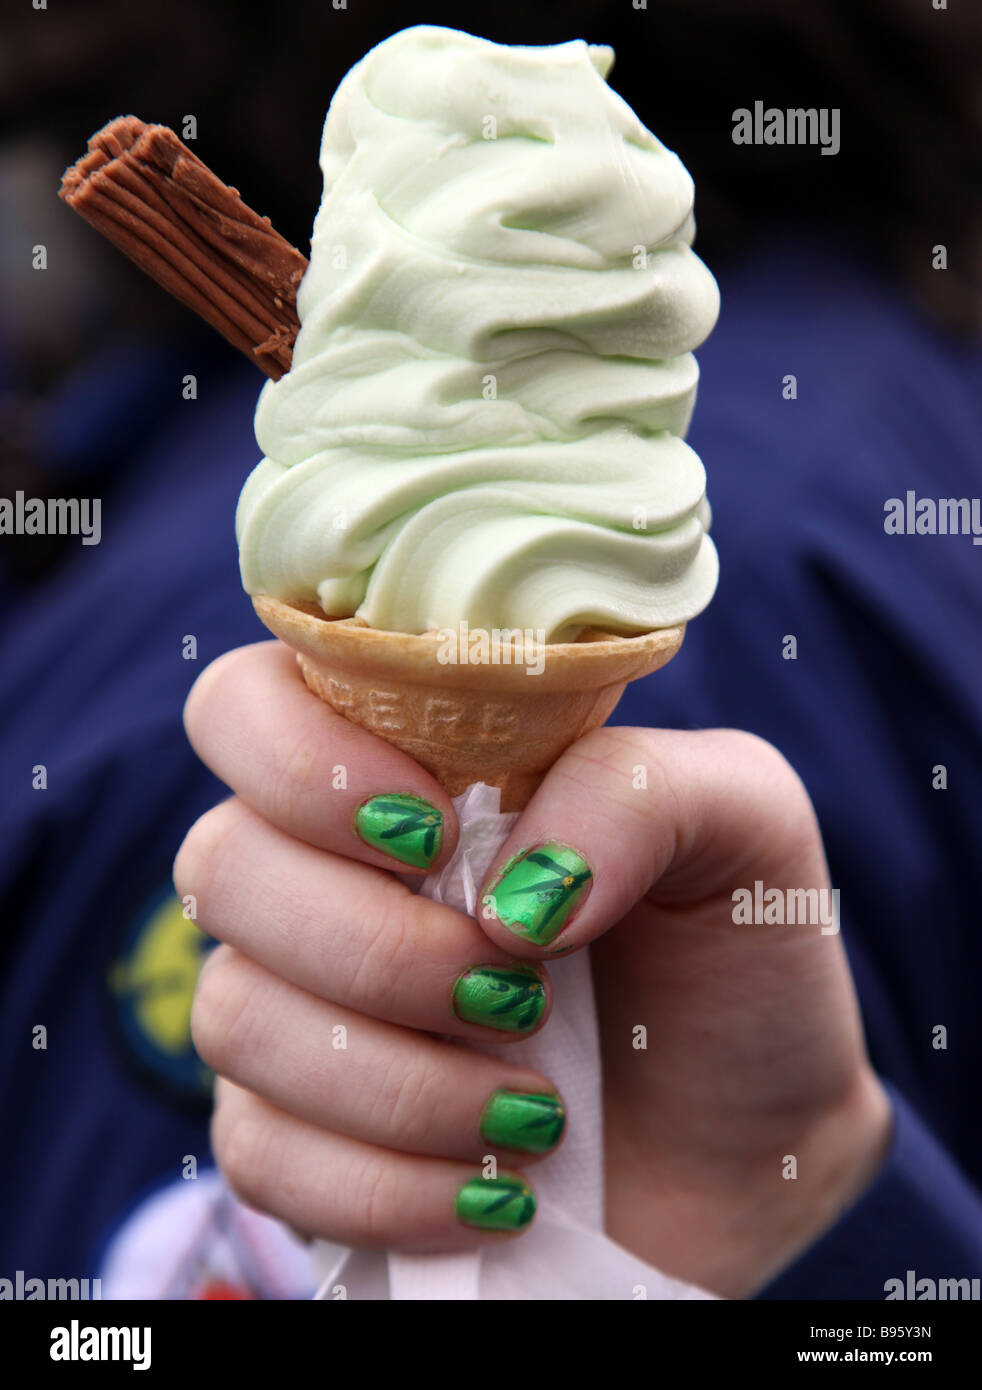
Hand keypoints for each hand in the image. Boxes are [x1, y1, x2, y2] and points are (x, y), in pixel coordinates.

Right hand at [177, 642, 889, 1291]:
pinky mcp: (302, 1138)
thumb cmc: (734, 953)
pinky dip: (383, 1185)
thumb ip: (638, 789)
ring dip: (398, 1081)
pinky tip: (494, 1193)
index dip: (298, 762)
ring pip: (231, 1017)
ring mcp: (302, 1008)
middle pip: (222, 866)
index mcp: (413, 764)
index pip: (245, 706)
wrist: (750, 1138)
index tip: (429, 830)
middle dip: (378, 946)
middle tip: (521, 991)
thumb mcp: (744, 824)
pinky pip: (256, 1156)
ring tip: (536, 1111)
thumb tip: (504, 892)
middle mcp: (331, 875)